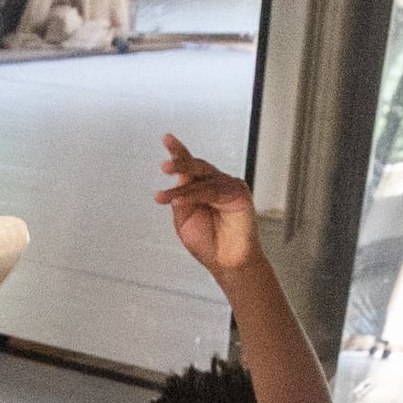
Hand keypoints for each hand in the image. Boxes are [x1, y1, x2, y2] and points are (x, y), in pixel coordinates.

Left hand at [155, 133, 258, 276]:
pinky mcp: (239, 195)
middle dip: (180, 162)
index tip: (167, 139)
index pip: (190, 166)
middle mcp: (216, 183)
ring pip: (202, 180)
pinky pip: (212, 192)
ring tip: (163, 197)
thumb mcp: (184, 219)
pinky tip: (179, 201)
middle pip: (197, 166)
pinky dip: (194, 196)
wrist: (226, 263)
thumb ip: (180, 199)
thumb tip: (178, 181)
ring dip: (181, 188)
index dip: (178, 152)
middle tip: (164, 166)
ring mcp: (229, 187)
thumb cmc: (208, 243)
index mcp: (202, 187)